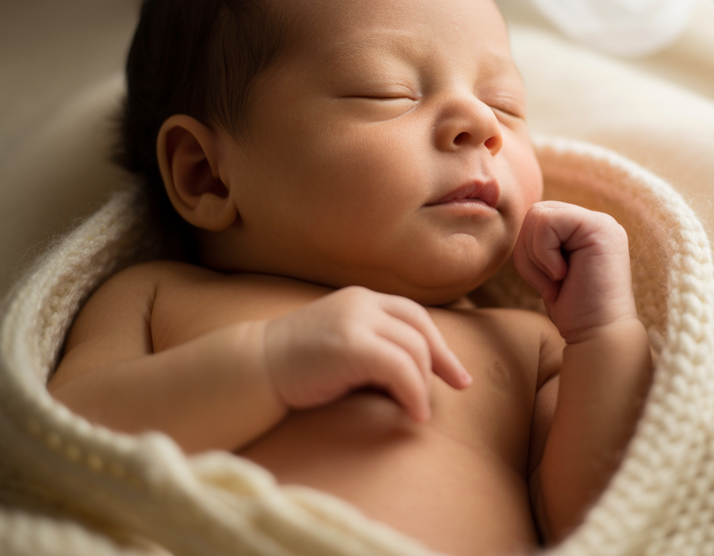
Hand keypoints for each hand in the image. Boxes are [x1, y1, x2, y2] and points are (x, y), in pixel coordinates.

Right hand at [263, 287, 471, 421]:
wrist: (253, 368)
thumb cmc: (295, 366)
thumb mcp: (339, 344)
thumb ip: (371, 347)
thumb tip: (411, 374)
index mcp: (360, 299)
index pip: (413, 315)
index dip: (438, 342)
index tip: (454, 370)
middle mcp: (362, 303)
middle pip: (420, 330)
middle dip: (444, 361)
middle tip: (460, 386)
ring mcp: (356, 321)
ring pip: (414, 351)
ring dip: (424, 385)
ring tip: (419, 411)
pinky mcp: (351, 345)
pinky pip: (401, 369)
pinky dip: (414, 393)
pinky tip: (414, 414)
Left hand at [513, 201, 636, 341]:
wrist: (598, 335)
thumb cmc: (574, 311)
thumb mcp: (550, 270)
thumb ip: (542, 243)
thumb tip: (525, 223)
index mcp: (584, 230)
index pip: (538, 219)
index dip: (530, 252)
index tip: (551, 283)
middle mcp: (595, 221)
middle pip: (535, 213)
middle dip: (529, 253)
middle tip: (552, 283)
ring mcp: (600, 222)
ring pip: (538, 216)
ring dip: (536, 257)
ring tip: (558, 281)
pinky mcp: (598, 226)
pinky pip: (546, 222)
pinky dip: (543, 255)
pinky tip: (563, 275)